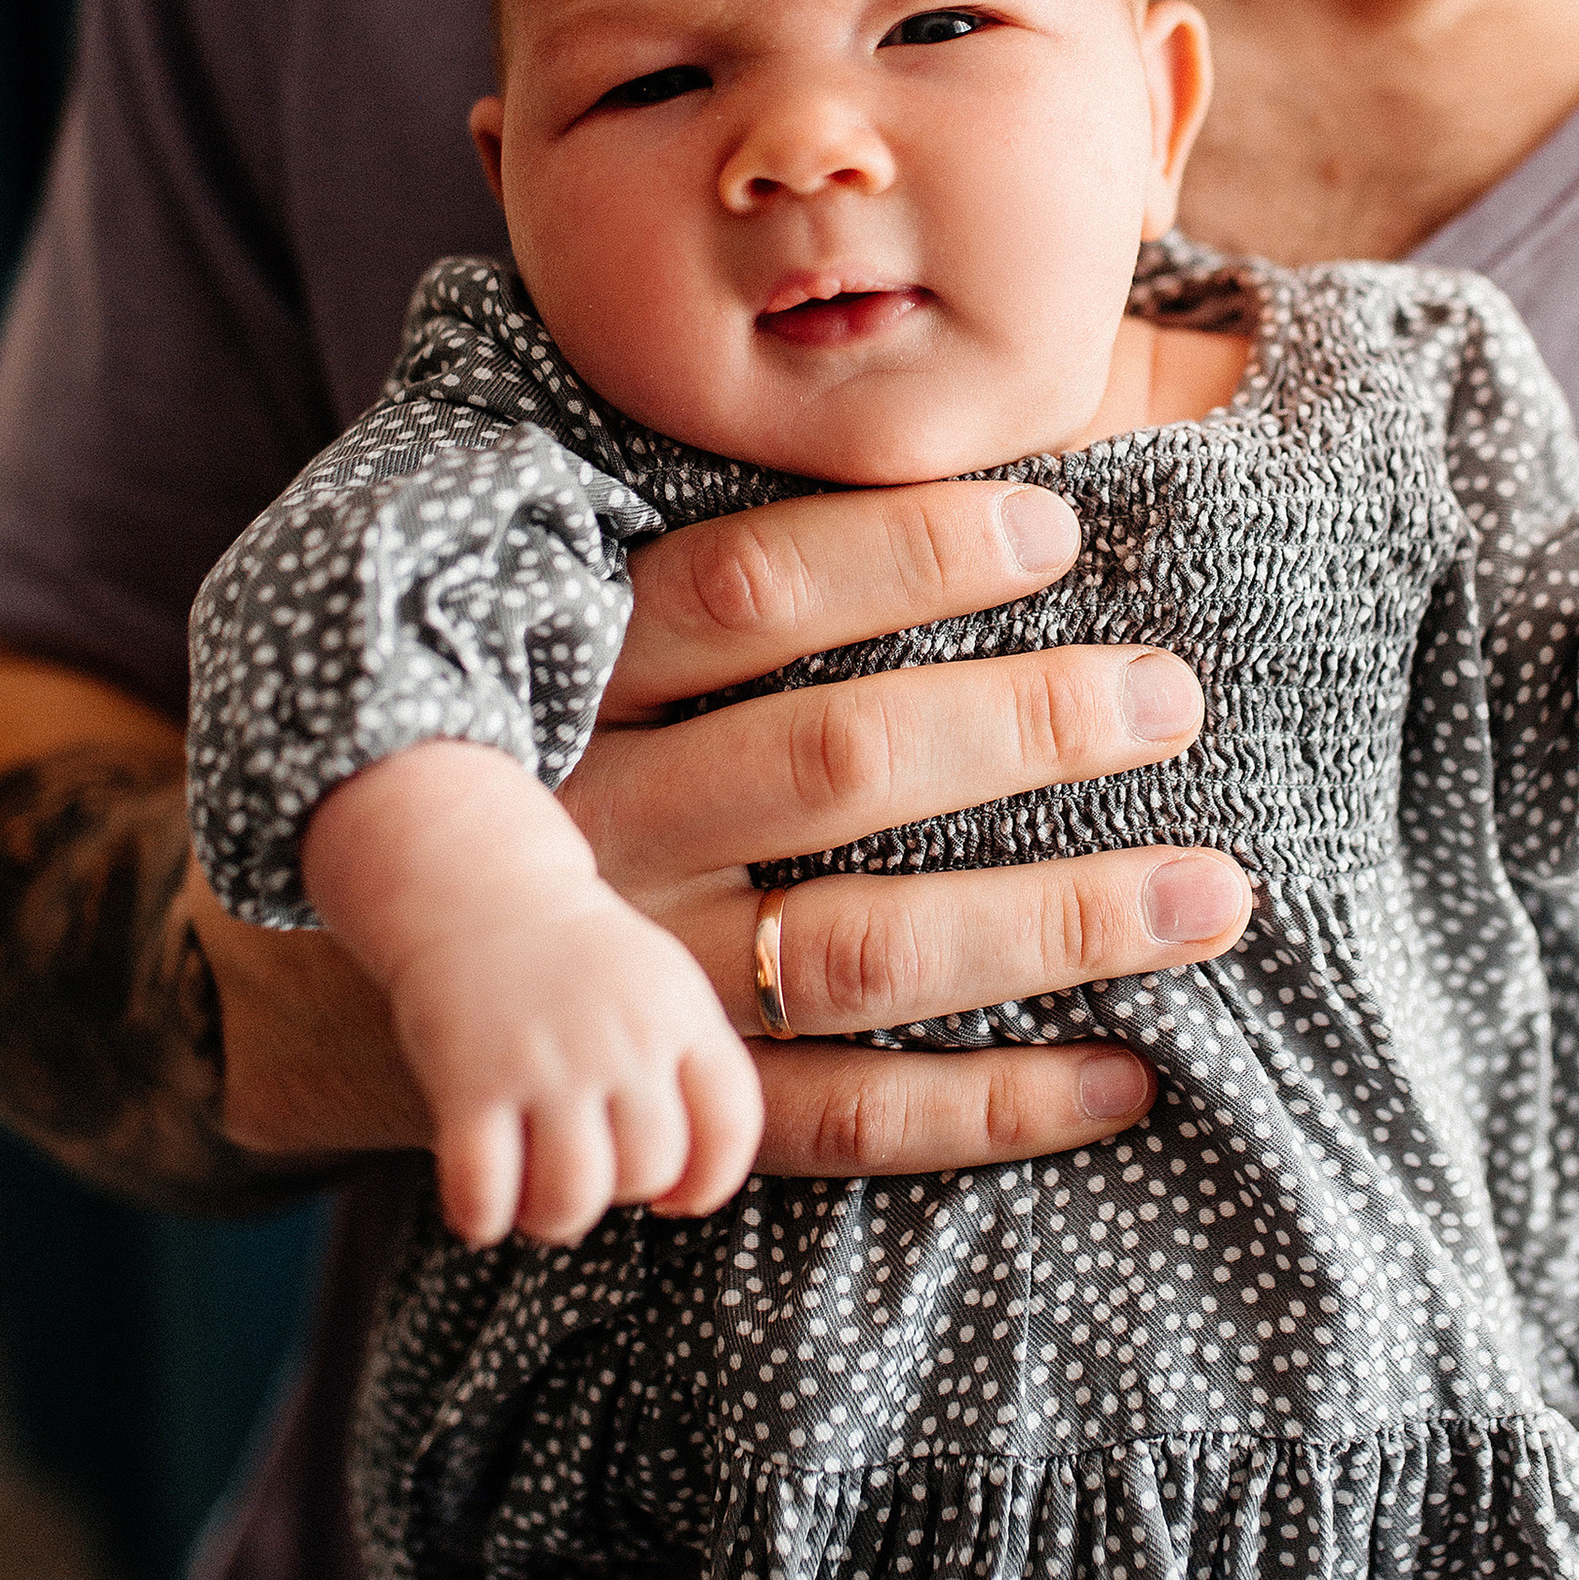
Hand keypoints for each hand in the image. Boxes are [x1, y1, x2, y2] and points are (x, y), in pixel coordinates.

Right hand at [303, 746, 760, 1246]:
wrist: (470, 885)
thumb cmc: (568, 957)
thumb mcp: (656, 984)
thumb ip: (684, 1067)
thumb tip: (690, 1186)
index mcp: (679, 1013)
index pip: (731, 1126)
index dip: (709, 1181)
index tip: (674, 1194)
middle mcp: (621, 1038)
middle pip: (650, 1170)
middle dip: (618, 1192)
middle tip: (584, 1167)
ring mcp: (545, 1061)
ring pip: (573, 1198)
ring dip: (553, 1218)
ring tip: (534, 1196)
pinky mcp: (468, 1081)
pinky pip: (484, 1195)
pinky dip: (480, 1218)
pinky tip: (477, 1200)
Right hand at [561, 479, 1253, 1181]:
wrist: (365, 982)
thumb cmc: (549, 752)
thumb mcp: (579, 635)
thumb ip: (729, 561)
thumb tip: (976, 463)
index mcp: (574, 676)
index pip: (744, 587)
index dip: (906, 552)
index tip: (1059, 526)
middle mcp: (601, 826)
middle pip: (833, 763)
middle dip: (1025, 725)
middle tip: (1173, 698)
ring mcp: (638, 980)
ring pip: (866, 947)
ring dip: (1056, 922)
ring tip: (1212, 894)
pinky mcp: (668, 1107)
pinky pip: (844, 1116)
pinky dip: (992, 1107)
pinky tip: (1128, 1082)